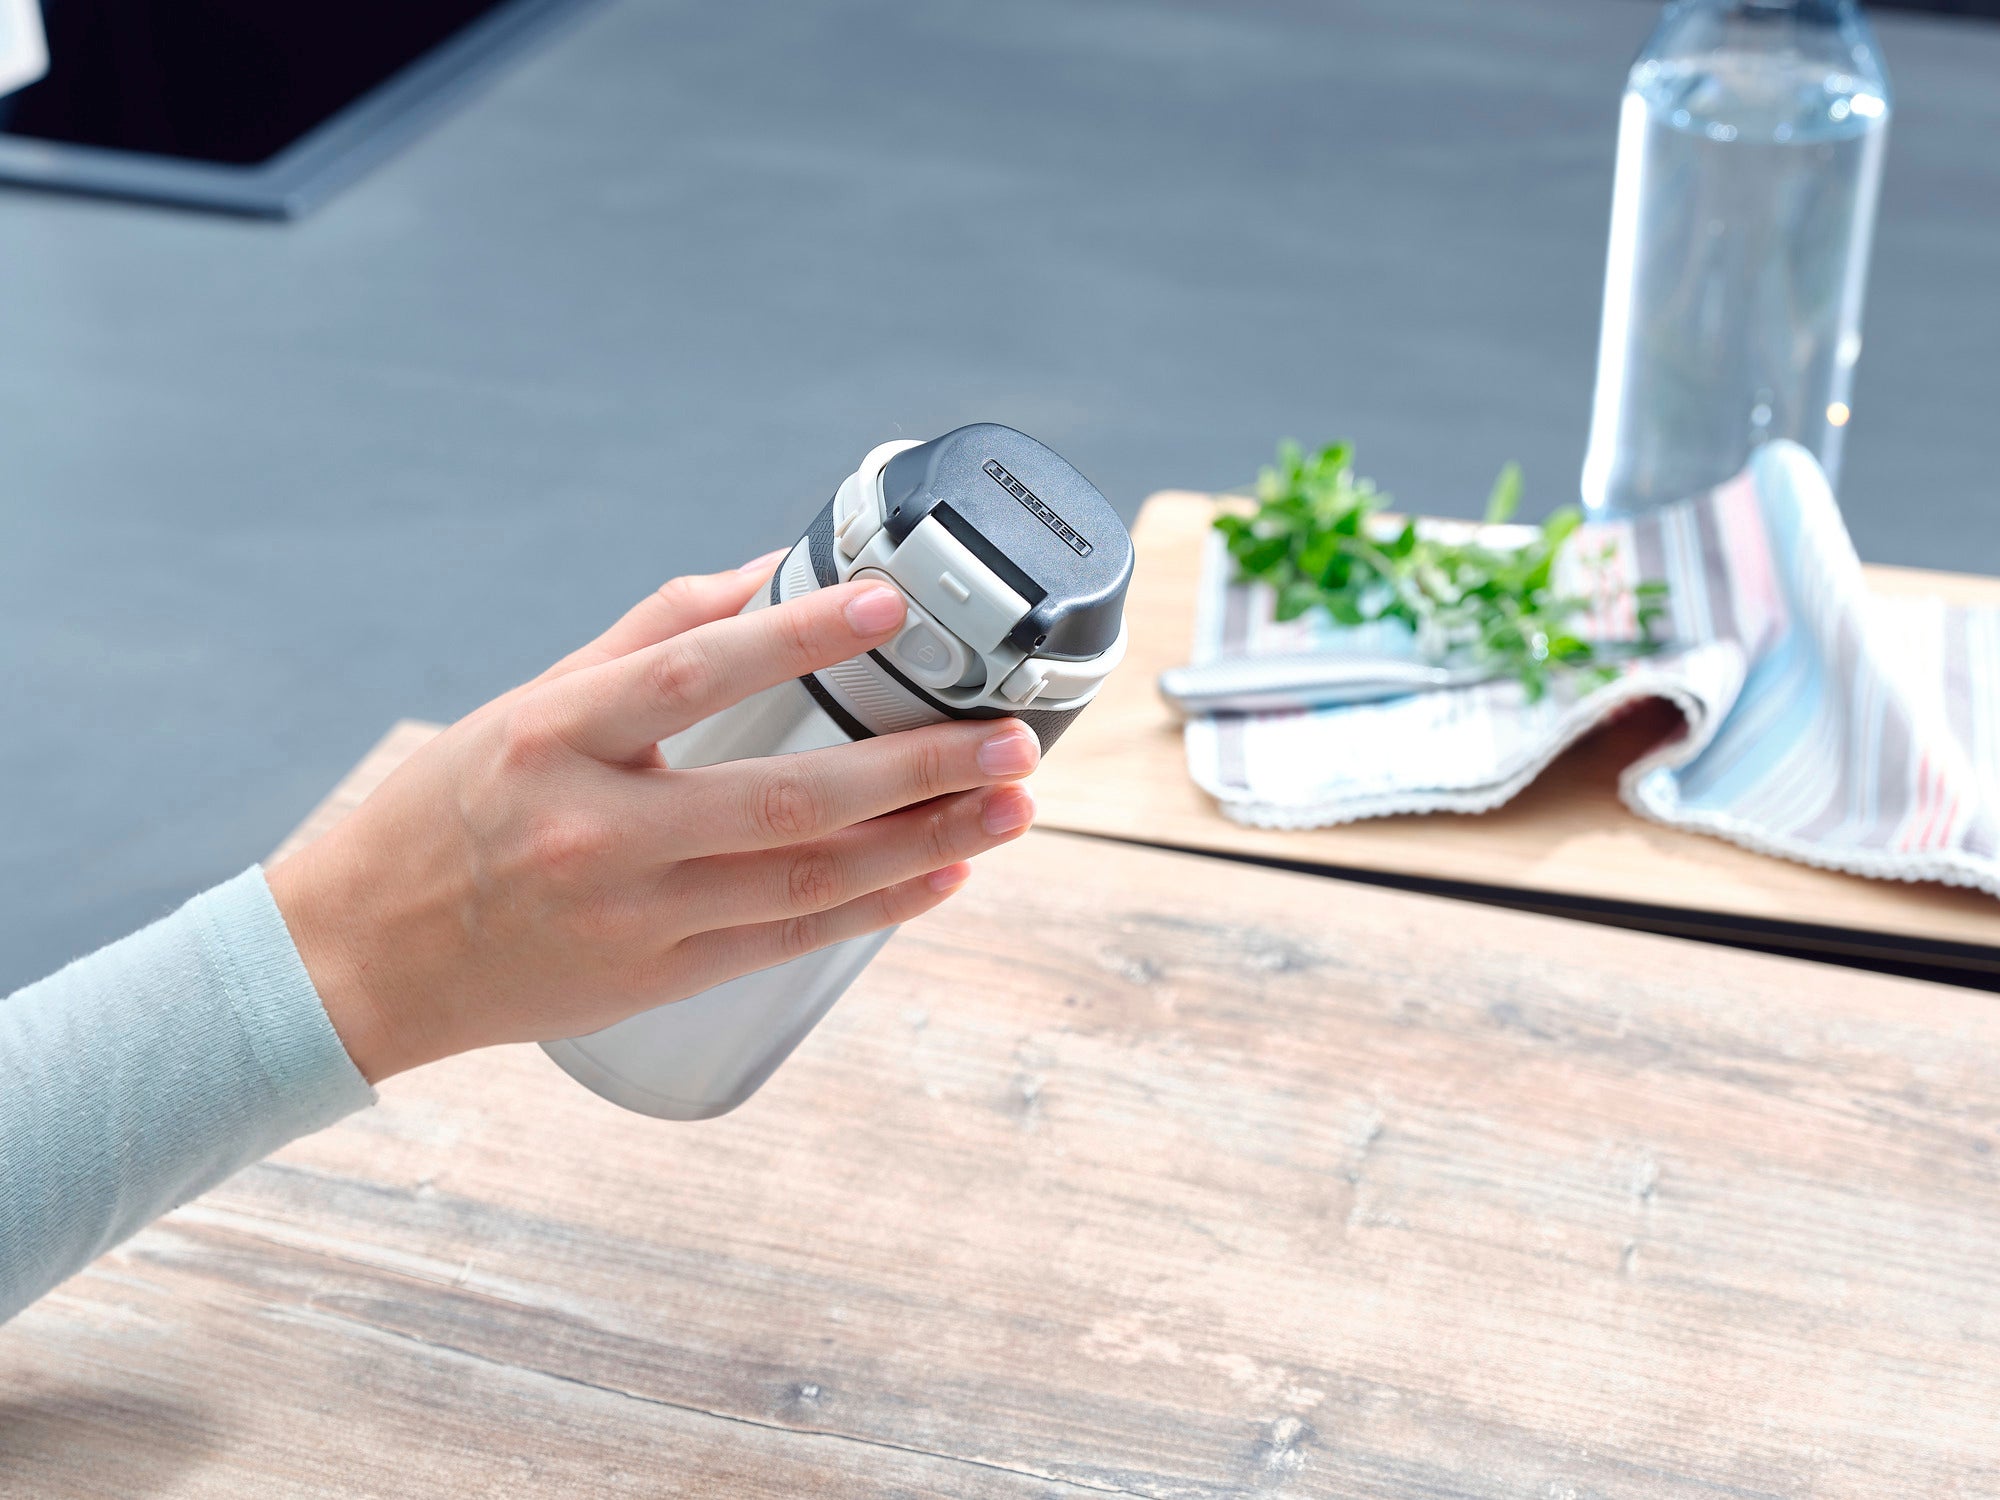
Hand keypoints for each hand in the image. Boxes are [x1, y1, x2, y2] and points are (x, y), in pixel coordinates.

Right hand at [266, 554, 1039, 1082]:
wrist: (362, 958)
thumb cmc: (451, 811)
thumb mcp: (531, 703)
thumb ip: (652, 636)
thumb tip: (772, 571)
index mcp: (555, 736)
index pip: (693, 672)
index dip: (797, 635)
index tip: (894, 605)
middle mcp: (594, 830)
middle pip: (784, 798)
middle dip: (916, 770)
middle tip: (1012, 741)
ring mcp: (630, 916)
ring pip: (805, 879)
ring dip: (924, 843)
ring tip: (1012, 808)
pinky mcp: (655, 980)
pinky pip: (787, 939)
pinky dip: (874, 909)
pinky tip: (943, 876)